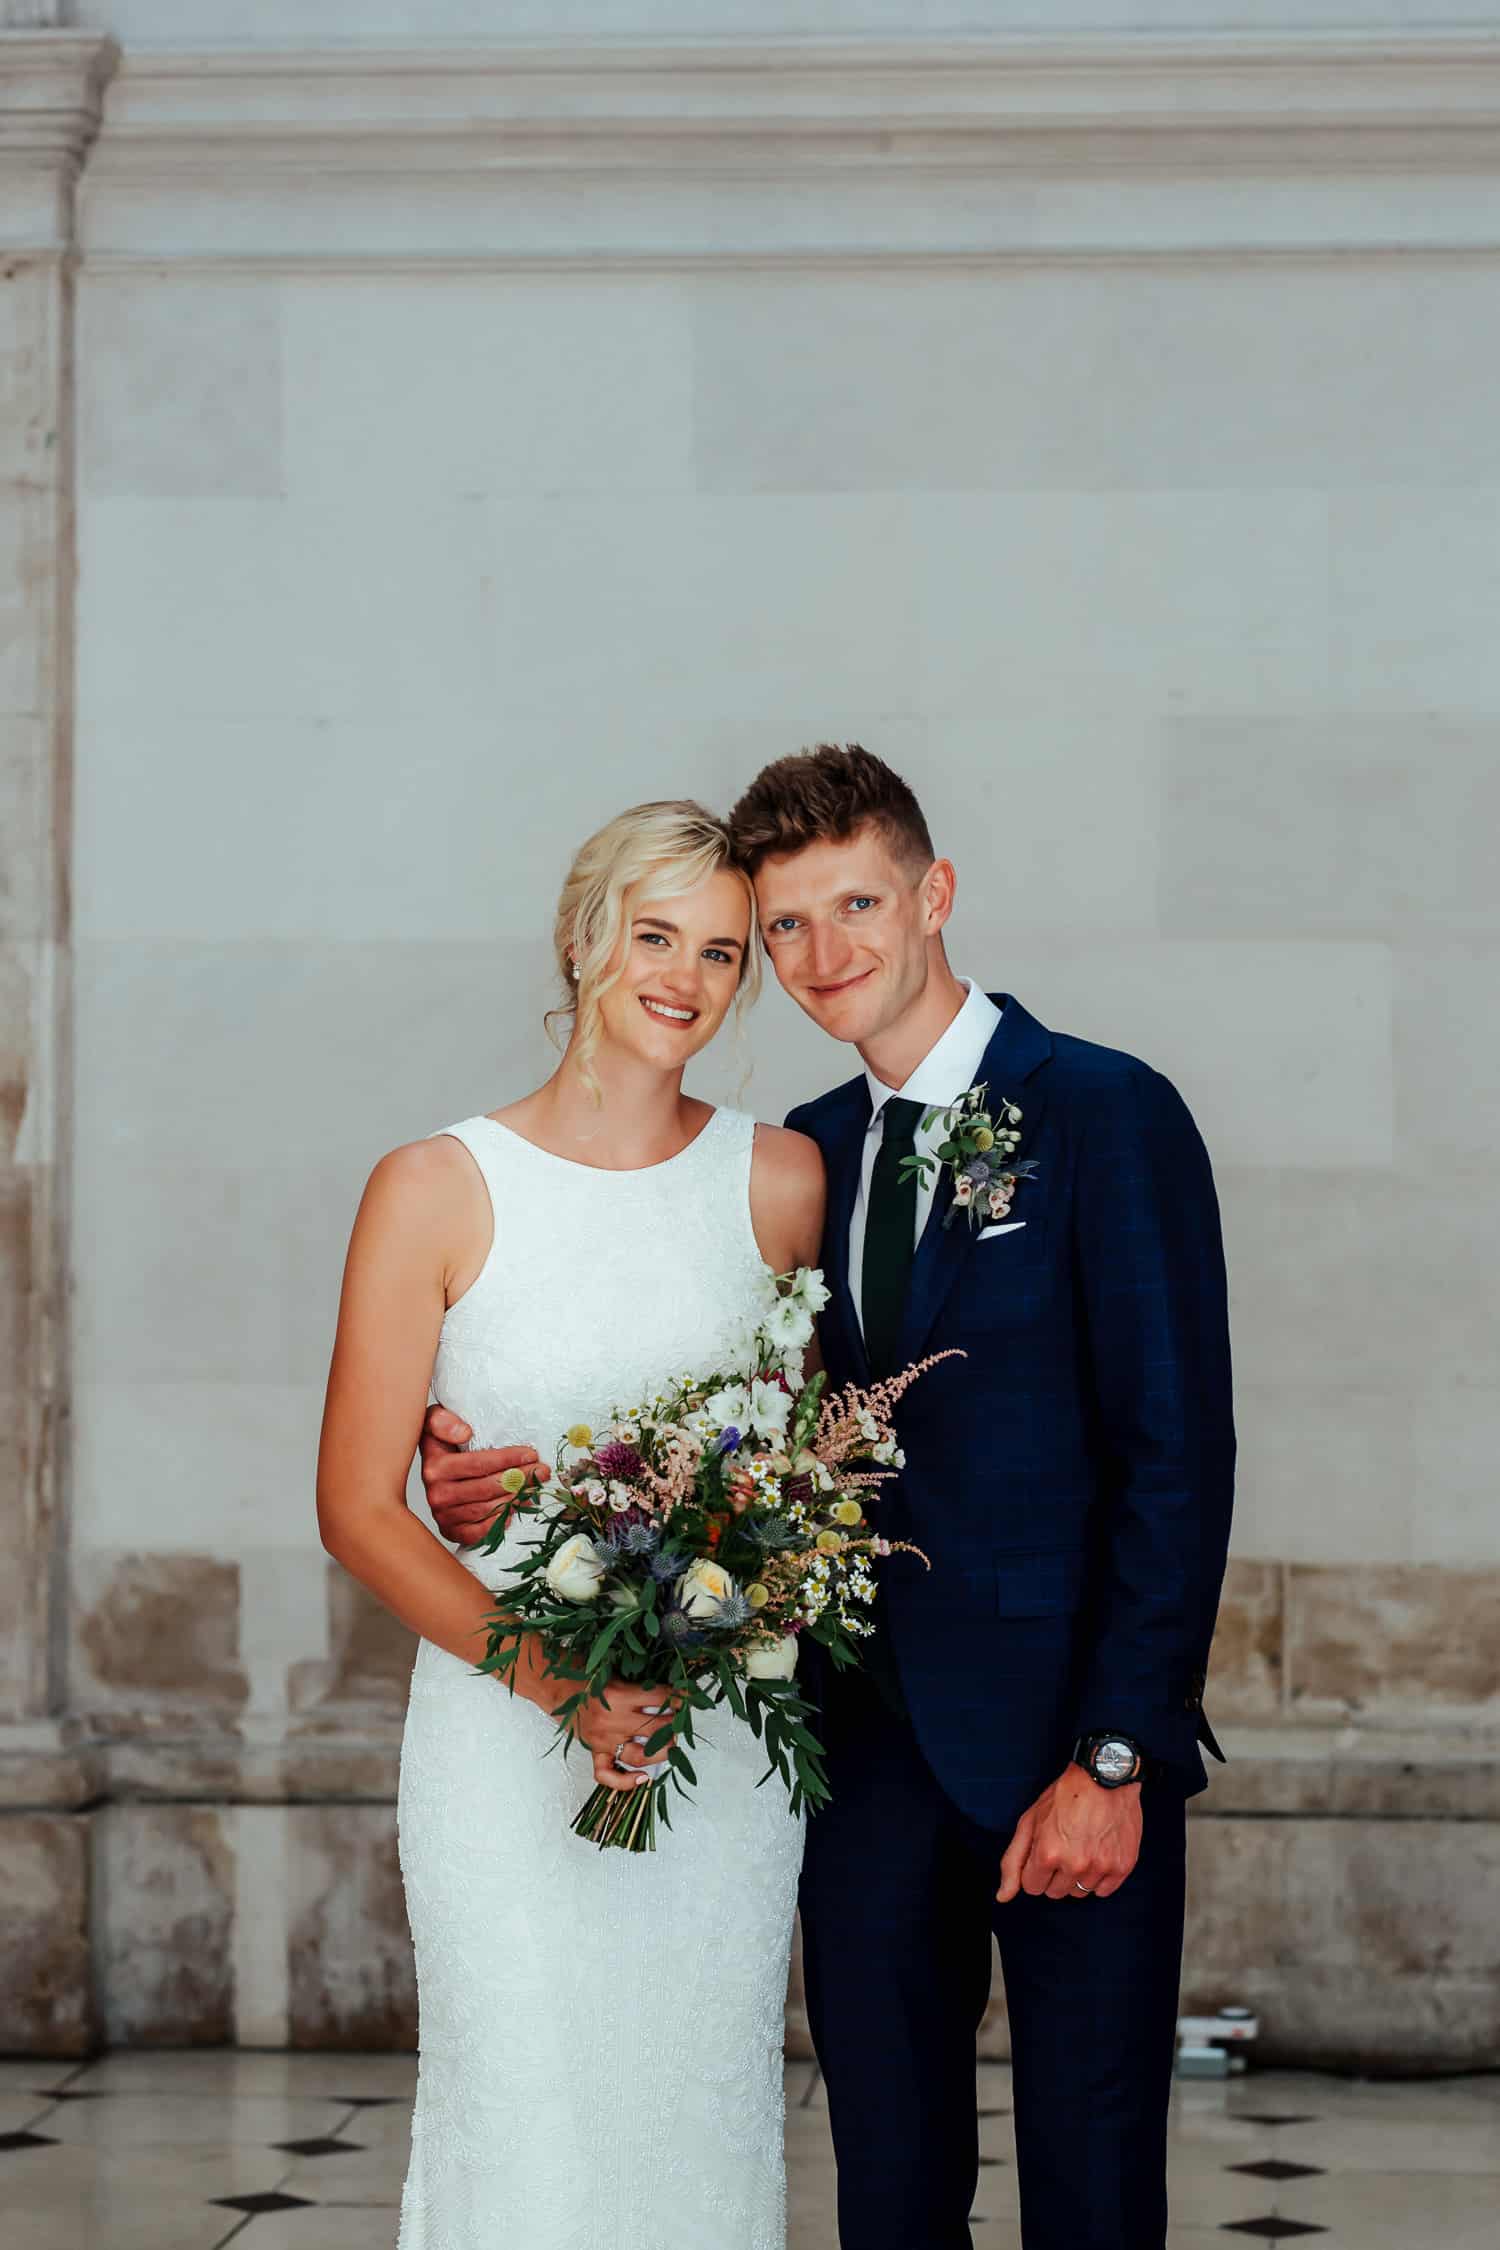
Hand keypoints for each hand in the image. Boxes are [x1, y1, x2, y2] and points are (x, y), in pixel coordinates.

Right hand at [419, 1405, 548, 1545]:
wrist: (430, 1476)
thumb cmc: (443, 1447)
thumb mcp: (435, 1422)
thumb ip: (442, 1421)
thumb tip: (464, 1433)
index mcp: (435, 1467)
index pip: (478, 1464)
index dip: (508, 1459)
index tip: (531, 1454)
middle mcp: (437, 1494)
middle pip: (488, 1487)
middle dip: (520, 1478)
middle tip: (542, 1471)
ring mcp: (444, 1516)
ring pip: (489, 1509)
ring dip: (516, 1498)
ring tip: (535, 1487)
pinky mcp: (452, 1532)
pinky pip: (481, 1532)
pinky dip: (501, 1521)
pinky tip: (516, 1509)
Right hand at [572, 1677, 681, 1795]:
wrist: (556, 1686)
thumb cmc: (587, 1675)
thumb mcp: (616, 1671)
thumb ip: (640, 1683)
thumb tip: (673, 1691)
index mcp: (618, 1694)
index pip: (659, 1698)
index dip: (679, 1698)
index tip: (688, 1697)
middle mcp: (611, 1720)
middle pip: (655, 1729)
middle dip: (674, 1725)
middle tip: (681, 1721)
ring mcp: (602, 1740)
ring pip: (639, 1755)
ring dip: (662, 1753)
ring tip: (672, 1745)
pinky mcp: (594, 1752)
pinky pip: (607, 1775)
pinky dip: (626, 1782)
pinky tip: (644, 1779)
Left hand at [995, 1764, 1142, 1903]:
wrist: (1104, 1777)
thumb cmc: (1064, 1796)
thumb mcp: (1029, 1821)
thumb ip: (1013, 1861)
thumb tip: (1003, 1897)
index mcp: (1047, 1854)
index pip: (1032, 1887)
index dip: (1035, 1868)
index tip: (1044, 1850)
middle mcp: (1075, 1865)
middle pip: (1056, 1892)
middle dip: (1055, 1873)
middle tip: (1064, 1845)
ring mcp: (1100, 1867)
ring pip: (1080, 1892)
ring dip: (1078, 1875)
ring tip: (1082, 1846)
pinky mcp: (1122, 1867)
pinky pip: (1103, 1891)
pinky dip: (1099, 1877)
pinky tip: (1098, 1853)